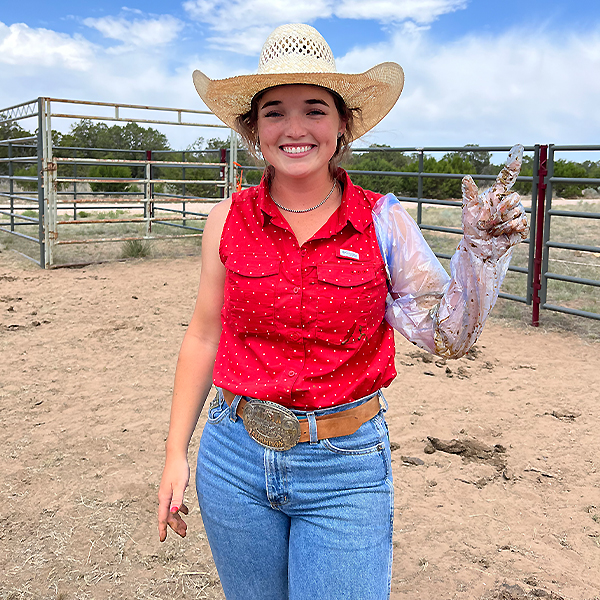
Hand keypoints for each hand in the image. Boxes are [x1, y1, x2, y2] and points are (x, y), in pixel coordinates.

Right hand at [157, 455, 189, 541]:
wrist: (176, 455)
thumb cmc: (179, 469)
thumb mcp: (180, 485)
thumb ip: (178, 498)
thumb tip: (174, 511)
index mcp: (164, 498)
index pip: (163, 517)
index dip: (163, 529)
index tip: (163, 540)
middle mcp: (164, 497)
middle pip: (168, 515)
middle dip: (175, 526)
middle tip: (184, 534)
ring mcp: (167, 492)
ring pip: (172, 510)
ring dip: (178, 519)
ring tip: (186, 527)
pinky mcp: (172, 488)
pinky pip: (175, 502)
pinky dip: (180, 509)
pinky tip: (186, 511)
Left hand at [462, 144, 528, 259]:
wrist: (479, 248)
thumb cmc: (472, 228)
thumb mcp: (467, 210)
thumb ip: (469, 194)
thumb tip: (466, 177)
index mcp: (496, 194)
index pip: (507, 176)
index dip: (513, 163)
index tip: (518, 147)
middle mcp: (508, 201)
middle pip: (514, 197)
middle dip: (499, 211)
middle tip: (487, 221)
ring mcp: (517, 214)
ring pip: (517, 213)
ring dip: (500, 224)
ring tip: (492, 230)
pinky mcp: (521, 228)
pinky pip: (521, 224)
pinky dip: (509, 231)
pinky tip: (501, 235)